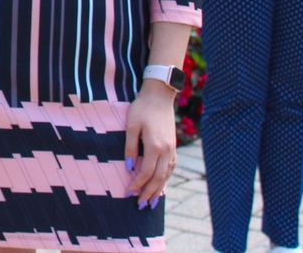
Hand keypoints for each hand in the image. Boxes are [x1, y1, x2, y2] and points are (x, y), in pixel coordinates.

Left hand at [124, 81, 177, 207]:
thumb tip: (128, 167)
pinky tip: (161, 184)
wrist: (159, 96)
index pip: (146, 172)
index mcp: (155, 146)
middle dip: (148, 193)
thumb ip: (130, 147)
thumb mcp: (131, 125)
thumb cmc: (142, 108)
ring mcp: (172, 149)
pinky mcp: (173, 146)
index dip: (137, 184)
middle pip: (158, 178)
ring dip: (158, 189)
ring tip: (151, 202)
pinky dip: (166, 178)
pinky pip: (171, 167)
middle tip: (140, 206)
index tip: (128, 193)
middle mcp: (166, 150)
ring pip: (166, 175)